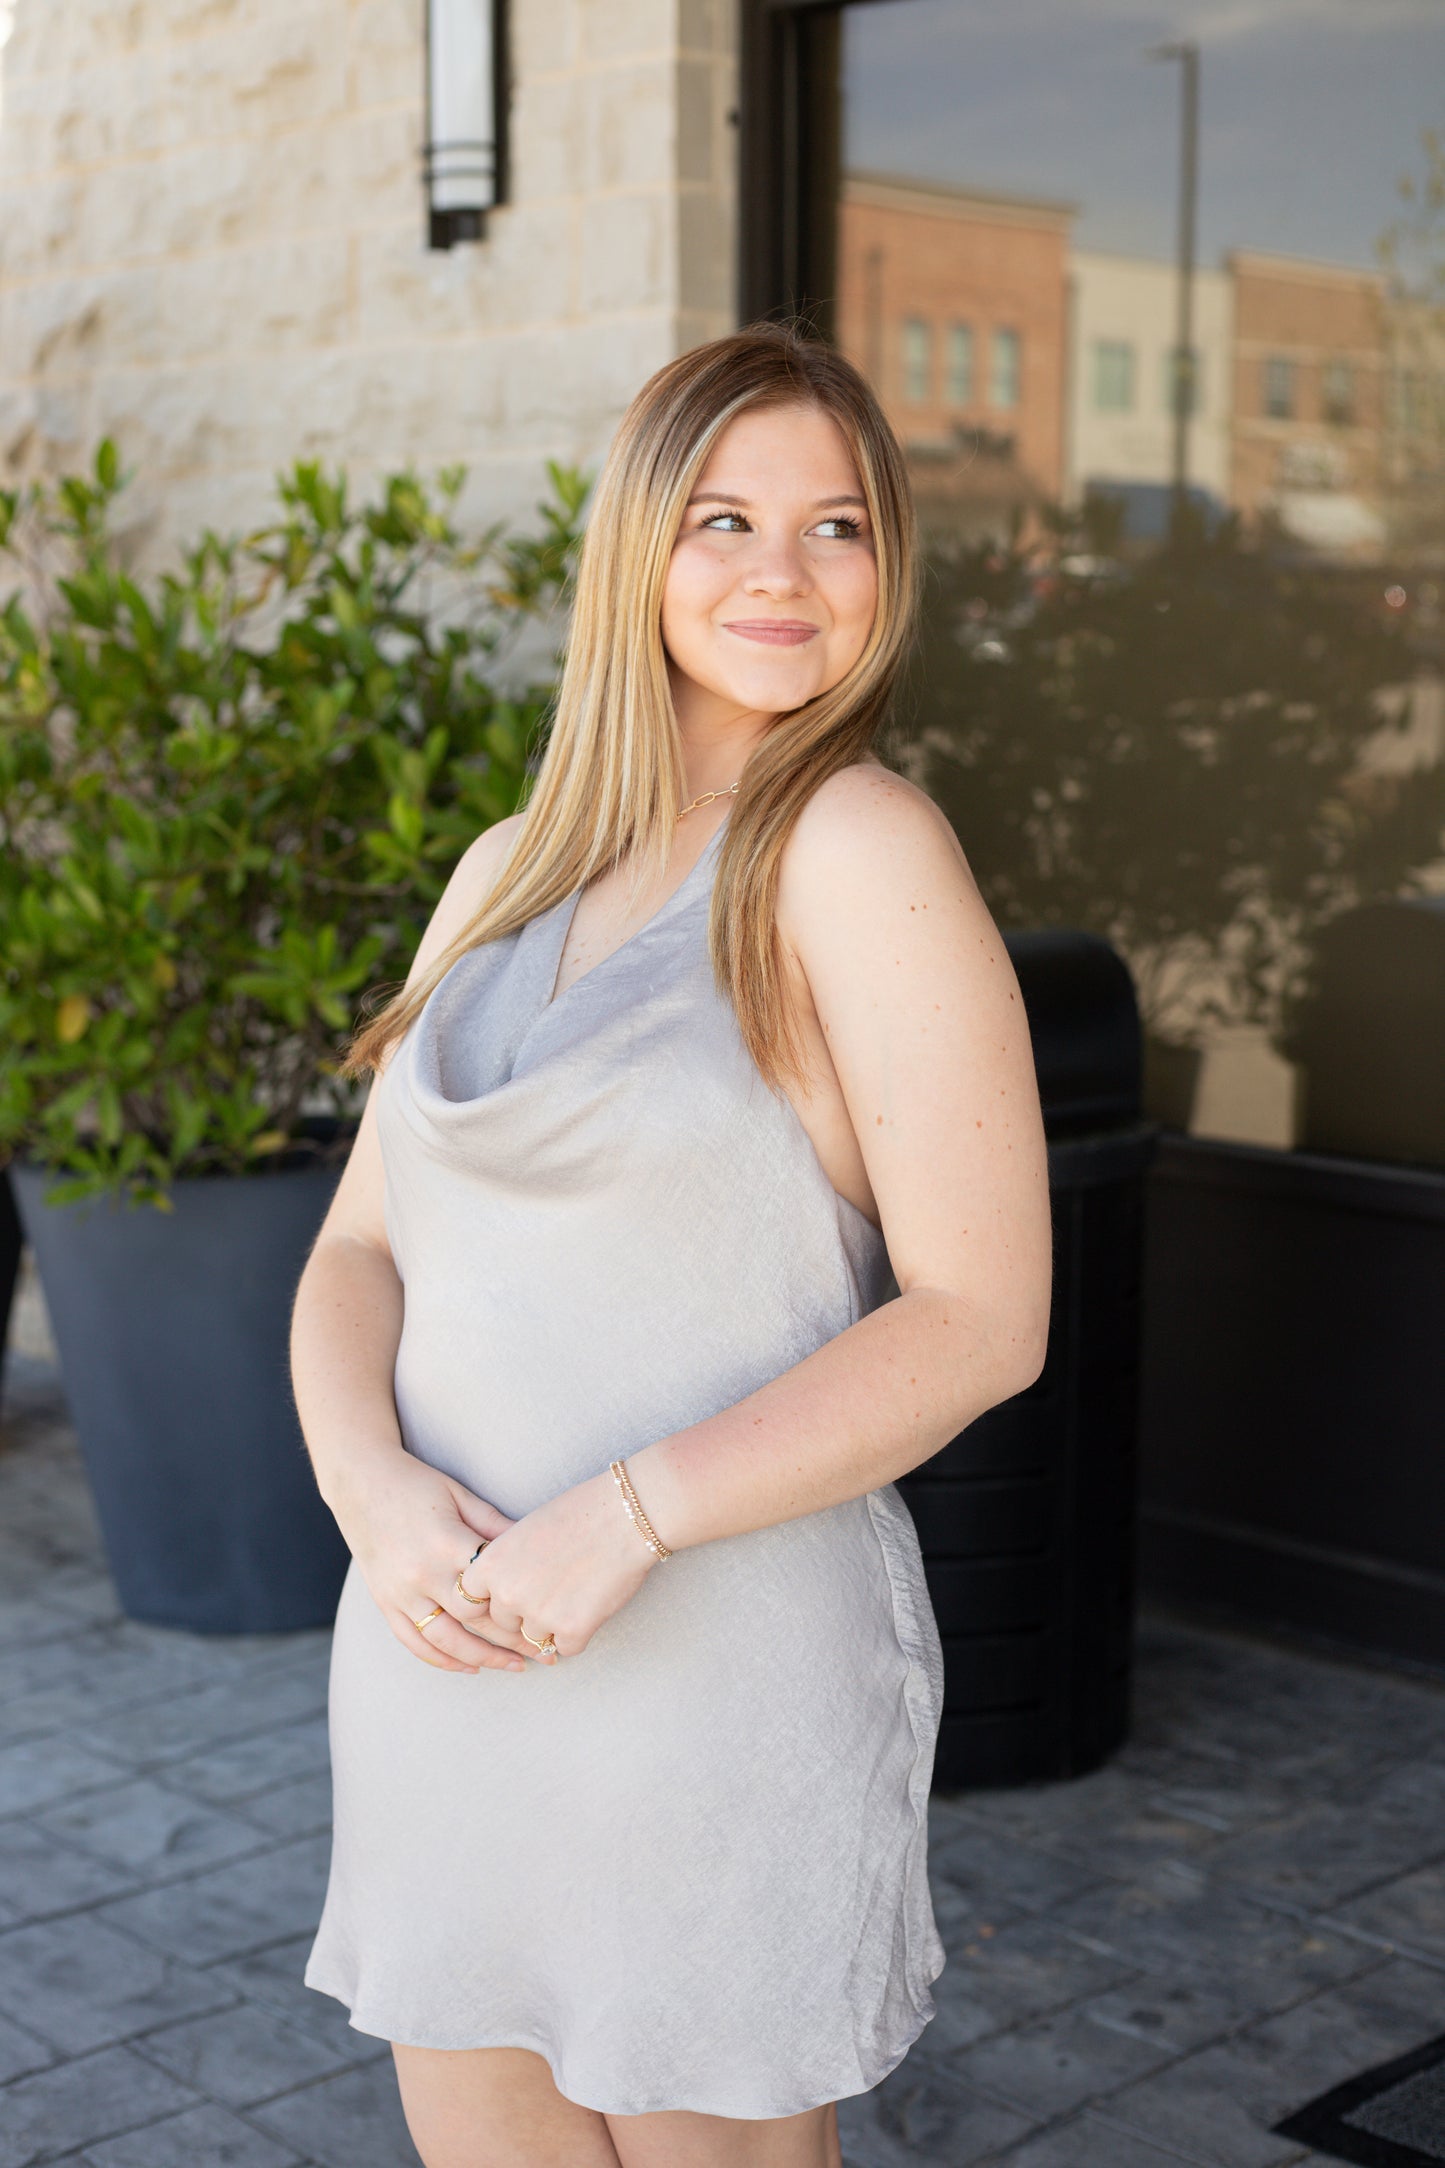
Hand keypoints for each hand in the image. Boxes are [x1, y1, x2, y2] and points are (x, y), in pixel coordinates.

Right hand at [333, 1449, 538, 1674]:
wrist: (360, 1482)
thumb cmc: (417, 1484)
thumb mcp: (460, 1496)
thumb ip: (495, 1525)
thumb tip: (534, 1549)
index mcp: (446, 1543)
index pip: (491, 1587)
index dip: (522, 1607)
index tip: (549, 1618)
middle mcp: (422, 1574)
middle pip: (473, 1620)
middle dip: (512, 1640)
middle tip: (545, 1652)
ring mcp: (400, 1592)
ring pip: (445, 1640)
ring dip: (482, 1658)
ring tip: (515, 1666)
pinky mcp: (385, 1602)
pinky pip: (412, 1641)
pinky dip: (441, 1659)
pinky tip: (469, 1667)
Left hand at [460, 1468, 658, 1664]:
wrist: (623, 1516)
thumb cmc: (578, 1514)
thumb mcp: (523, 1532)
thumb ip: (504, 1566)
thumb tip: (501, 1594)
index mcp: (490, 1564)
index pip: (467, 1602)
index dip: (488, 1600)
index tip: (506, 1595)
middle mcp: (508, 1593)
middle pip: (504, 1623)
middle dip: (524, 1613)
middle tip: (553, 1589)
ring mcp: (539, 1615)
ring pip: (535, 1638)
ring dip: (553, 1624)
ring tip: (576, 1591)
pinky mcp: (573, 1630)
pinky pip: (566, 1647)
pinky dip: (579, 1633)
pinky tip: (591, 1604)